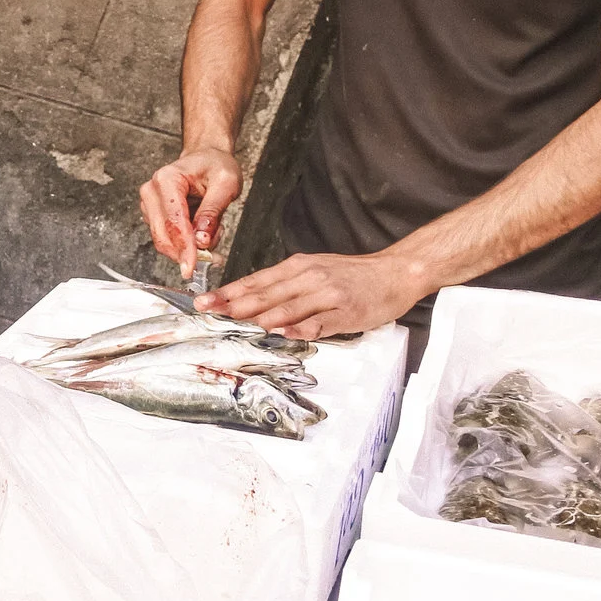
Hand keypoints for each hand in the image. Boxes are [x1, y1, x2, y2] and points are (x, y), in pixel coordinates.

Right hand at [139, 147, 242, 270]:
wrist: (206, 158)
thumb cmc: (215, 166)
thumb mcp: (226, 183)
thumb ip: (213, 211)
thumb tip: (202, 240)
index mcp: (167, 180)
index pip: (173, 221)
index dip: (184, 247)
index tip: (191, 267)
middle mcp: (152, 192)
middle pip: (162, 235)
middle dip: (186, 252)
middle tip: (212, 256)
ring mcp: (149, 204)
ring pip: (164, 241)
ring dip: (188, 247)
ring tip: (213, 231)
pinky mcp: (152, 215)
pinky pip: (167, 238)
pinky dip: (185, 243)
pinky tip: (202, 231)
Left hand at [197, 251, 428, 338]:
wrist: (396, 272)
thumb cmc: (352, 275)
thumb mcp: (314, 270)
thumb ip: (285, 285)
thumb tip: (251, 300)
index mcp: (298, 267)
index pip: (256, 281)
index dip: (229, 292)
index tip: (204, 301)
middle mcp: (309, 277)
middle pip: (266, 293)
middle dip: (234, 305)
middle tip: (208, 313)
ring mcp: (328, 295)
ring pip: (288, 306)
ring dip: (261, 317)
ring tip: (236, 324)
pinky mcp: (347, 312)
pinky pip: (320, 321)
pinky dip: (301, 328)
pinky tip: (285, 333)